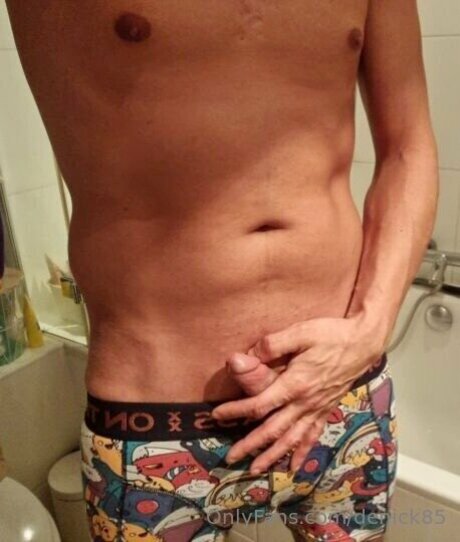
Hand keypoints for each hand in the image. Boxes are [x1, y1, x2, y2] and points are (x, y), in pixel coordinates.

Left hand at [212, 315, 384, 473]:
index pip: (260, 404)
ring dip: (272, 455)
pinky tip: (295, 466)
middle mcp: (305, 402)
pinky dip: (302, 452)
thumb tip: (249, 354)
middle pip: (273, 430)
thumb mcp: (301, 332)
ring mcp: (317, 408)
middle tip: (230, 457)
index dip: (236, 411)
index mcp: (295, 384)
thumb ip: (273, 344)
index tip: (218, 415)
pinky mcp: (327, 409)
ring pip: (291, 439)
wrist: (363, 343)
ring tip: (256, 469)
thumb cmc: (331, 335)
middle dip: (250, 444)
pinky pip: (313, 436)